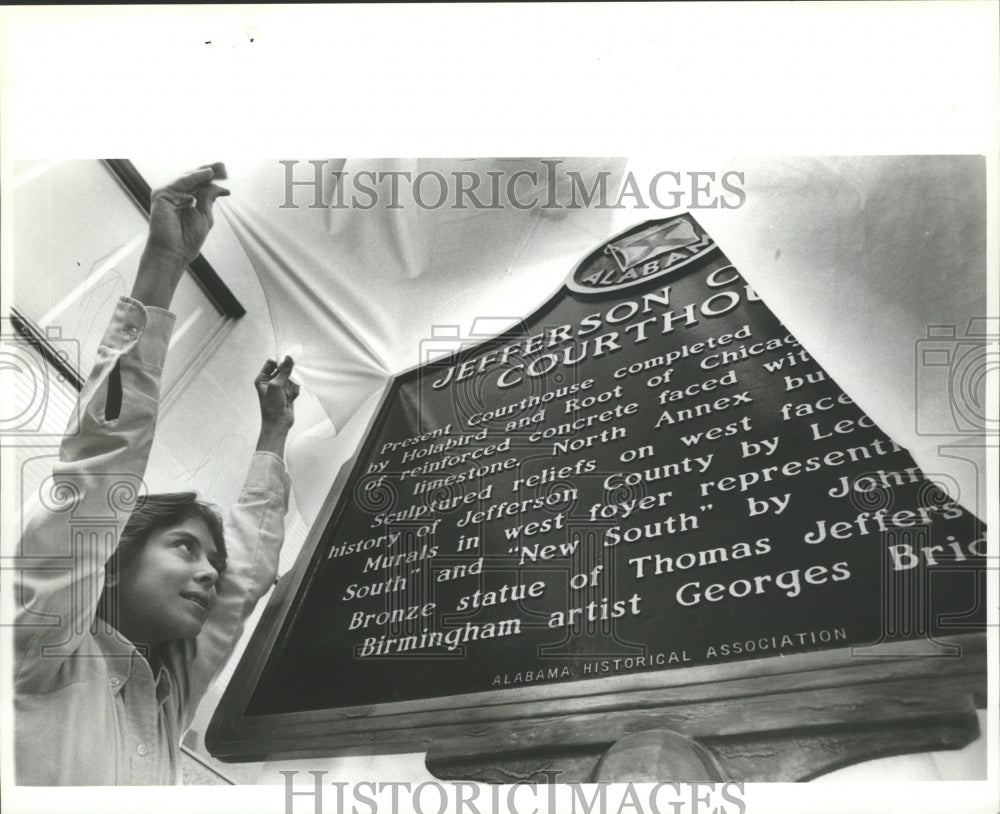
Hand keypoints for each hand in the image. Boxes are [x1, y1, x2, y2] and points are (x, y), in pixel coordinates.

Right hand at [131, 163, 230, 309]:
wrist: (174, 251)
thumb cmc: (188, 238)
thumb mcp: (205, 214)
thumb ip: (209, 197)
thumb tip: (221, 186)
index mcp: (187, 200)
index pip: (200, 184)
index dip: (212, 177)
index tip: (226, 173)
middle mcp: (177, 195)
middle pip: (194, 178)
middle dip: (209, 170)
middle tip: (224, 165)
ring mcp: (168, 194)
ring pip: (188, 177)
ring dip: (204, 171)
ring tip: (219, 168)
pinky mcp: (161, 194)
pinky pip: (181, 182)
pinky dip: (194, 177)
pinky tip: (207, 173)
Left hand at [256, 356, 298, 431]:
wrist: (278, 423)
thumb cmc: (272, 405)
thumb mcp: (276, 385)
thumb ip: (284, 371)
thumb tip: (289, 357)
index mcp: (262, 378)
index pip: (271, 363)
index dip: (279, 363)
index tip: (286, 367)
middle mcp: (270, 381)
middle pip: (283, 369)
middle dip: (287, 376)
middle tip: (287, 384)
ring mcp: (280, 387)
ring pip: (291, 378)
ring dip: (291, 385)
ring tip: (287, 395)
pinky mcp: (288, 393)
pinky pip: (295, 386)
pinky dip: (295, 391)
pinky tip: (290, 399)